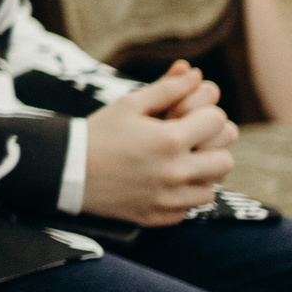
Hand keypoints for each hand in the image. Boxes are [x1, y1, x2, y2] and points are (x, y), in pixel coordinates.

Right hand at [82, 63, 237, 224]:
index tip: (188, 115)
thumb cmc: (98, 132)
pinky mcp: (159, 217)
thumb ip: (167, 88)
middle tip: (190, 142)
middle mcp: (175, 172)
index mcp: (170, 139)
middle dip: (212, 147)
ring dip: (199, 174)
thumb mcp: (129, 104)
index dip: (205, 114)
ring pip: (211, 187)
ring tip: (175, 164)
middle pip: (225, 160)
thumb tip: (196, 74)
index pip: (218, 122)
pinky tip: (159, 183)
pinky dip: (180, 196)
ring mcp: (168, 199)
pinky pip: (189, 208)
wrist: (66, 170)